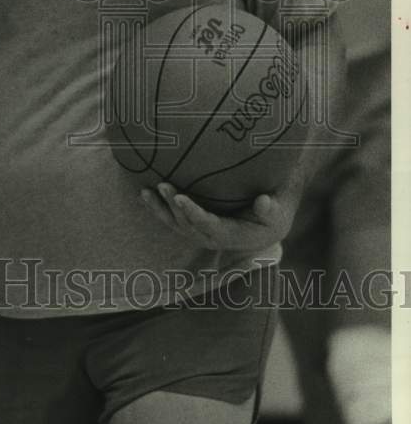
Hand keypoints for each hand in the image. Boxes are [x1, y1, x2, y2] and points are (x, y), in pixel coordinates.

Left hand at [139, 163, 304, 252]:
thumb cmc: (273, 215)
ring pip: (176, 224)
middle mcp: (211, 238)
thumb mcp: (278, 213)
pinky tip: (145, 193)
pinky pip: (173, 218)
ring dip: (159, 209)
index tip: (180, 198)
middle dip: (172, 207)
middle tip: (162, 185)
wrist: (267, 224)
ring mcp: (200, 233)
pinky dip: (159, 207)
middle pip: (187, 225)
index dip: (193, 213)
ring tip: (145, 191)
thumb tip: (263, 202)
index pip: (208, 225)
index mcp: (231, 236)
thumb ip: (271, 209)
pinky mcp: (193, 225)